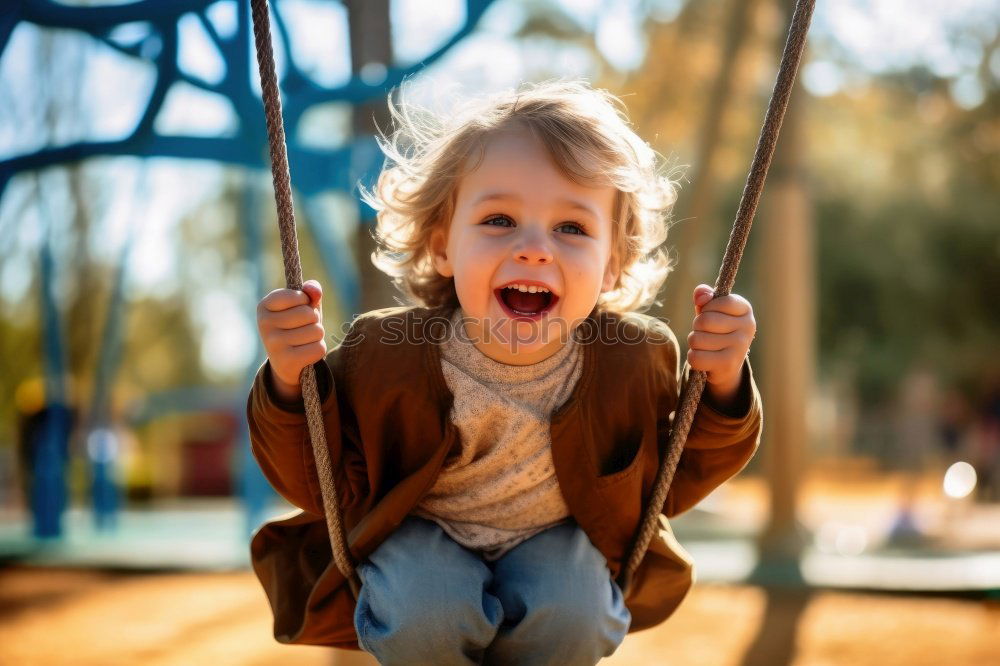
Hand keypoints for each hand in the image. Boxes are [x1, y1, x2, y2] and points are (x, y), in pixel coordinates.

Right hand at [256, 279, 325, 400]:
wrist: (285, 363)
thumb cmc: (296, 328)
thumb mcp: (302, 306)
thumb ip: (310, 292)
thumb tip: (315, 290)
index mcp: (264, 305)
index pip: (299, 296)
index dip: (306, 303)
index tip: (297, 311)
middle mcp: (264, 323)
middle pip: (309, 314)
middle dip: (314, 321)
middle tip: (302, 329)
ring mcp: (273, 343)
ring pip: (317, 331)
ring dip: (317, 337)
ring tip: (303, 342)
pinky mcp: (286, 361)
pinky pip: (319, 348)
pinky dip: (318, 350)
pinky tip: (305, 354)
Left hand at [688, 284, 755, 406]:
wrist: (728, 365)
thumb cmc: (716, 331)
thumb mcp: (711, 310)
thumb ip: (704, 297)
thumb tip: (700, 296)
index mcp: (745, 309)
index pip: (717, 302)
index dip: (705, 309)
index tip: (710, 315)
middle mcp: (748, 327)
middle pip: (704, 321)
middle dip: (697, 327)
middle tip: (705, 333)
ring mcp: (740, 346)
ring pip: (697, 340)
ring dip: (694, 344)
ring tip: (705, 346)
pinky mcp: (729, 364)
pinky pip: (696, 357)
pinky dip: (693, 358)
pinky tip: (704, 359)